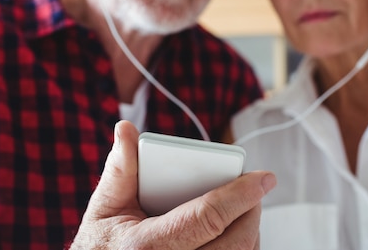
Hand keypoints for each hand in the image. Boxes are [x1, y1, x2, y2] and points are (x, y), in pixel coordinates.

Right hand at [69, 120, 275, 249]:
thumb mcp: (106, 207)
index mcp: (146, 246)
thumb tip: (126, 130)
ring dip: (250, 230)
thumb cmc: (104, 245)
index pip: (206, 218)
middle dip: (251, 211)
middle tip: (256, 188)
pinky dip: (241, 246)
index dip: (239, 195)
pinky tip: (235, 230)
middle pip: (234, 242)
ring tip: (246, 206)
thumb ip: (121, 168)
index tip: (264, 178)